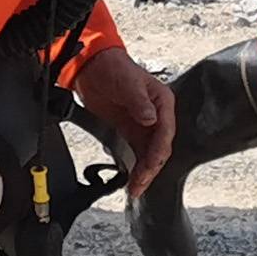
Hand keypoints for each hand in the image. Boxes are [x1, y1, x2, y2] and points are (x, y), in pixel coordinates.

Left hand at [68, 43, 177, 195]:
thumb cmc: (113, 67)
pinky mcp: (130, 130)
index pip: (166, 131)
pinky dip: (136, 167)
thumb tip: (150, 119)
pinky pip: (137, 153)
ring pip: (149, 154)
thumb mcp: (127, 82)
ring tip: (136, 188)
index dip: (158, 151)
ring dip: (144, 172)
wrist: (91, 67)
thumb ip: (139, 102)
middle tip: (140, 184)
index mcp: (163, 102)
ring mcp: (144, 124)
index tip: (151, 165)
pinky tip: (132, 179)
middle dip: (151, 168)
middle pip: (160, 147)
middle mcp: (157, 115)